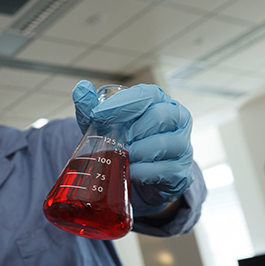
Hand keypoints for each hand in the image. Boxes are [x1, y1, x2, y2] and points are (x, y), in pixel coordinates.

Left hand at [72, 80, 193, 215]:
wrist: (135, 177)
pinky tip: (131, 171)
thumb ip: (90, 108)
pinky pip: (166, 170)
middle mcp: (177, 119)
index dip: (122, 104)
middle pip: (160, 116)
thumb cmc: (122, 143)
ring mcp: (183, 145)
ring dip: (139, 152)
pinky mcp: (181, 171)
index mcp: (158, 102)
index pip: (147, 94)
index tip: (97, 115)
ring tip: (125, 156)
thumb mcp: (102, 126)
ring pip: (166, 143)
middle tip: (118, 140)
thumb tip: (81, 88)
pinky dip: (144, 172)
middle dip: (134, 130)